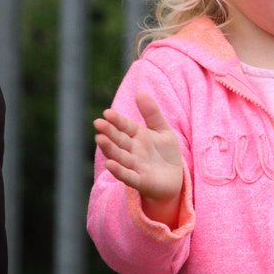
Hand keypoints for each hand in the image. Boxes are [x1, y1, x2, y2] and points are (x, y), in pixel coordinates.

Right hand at [94, 91, 183, 222]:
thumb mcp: (163, 129)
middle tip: (98, 123)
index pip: (125, 126)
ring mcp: (135, 166)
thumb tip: (140, 92)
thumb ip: (152, 113)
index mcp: (137, 136)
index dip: (117, 120)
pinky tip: (110, 164)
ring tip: (100, 139)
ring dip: (109, 149)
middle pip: (119, 140)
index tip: (107, 112)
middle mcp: (132, 150)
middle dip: (109, 132)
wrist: (175, 178)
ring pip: (120, 156)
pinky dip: (119, 171)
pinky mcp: (140, 181)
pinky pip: (128, 176)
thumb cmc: (166, 153)